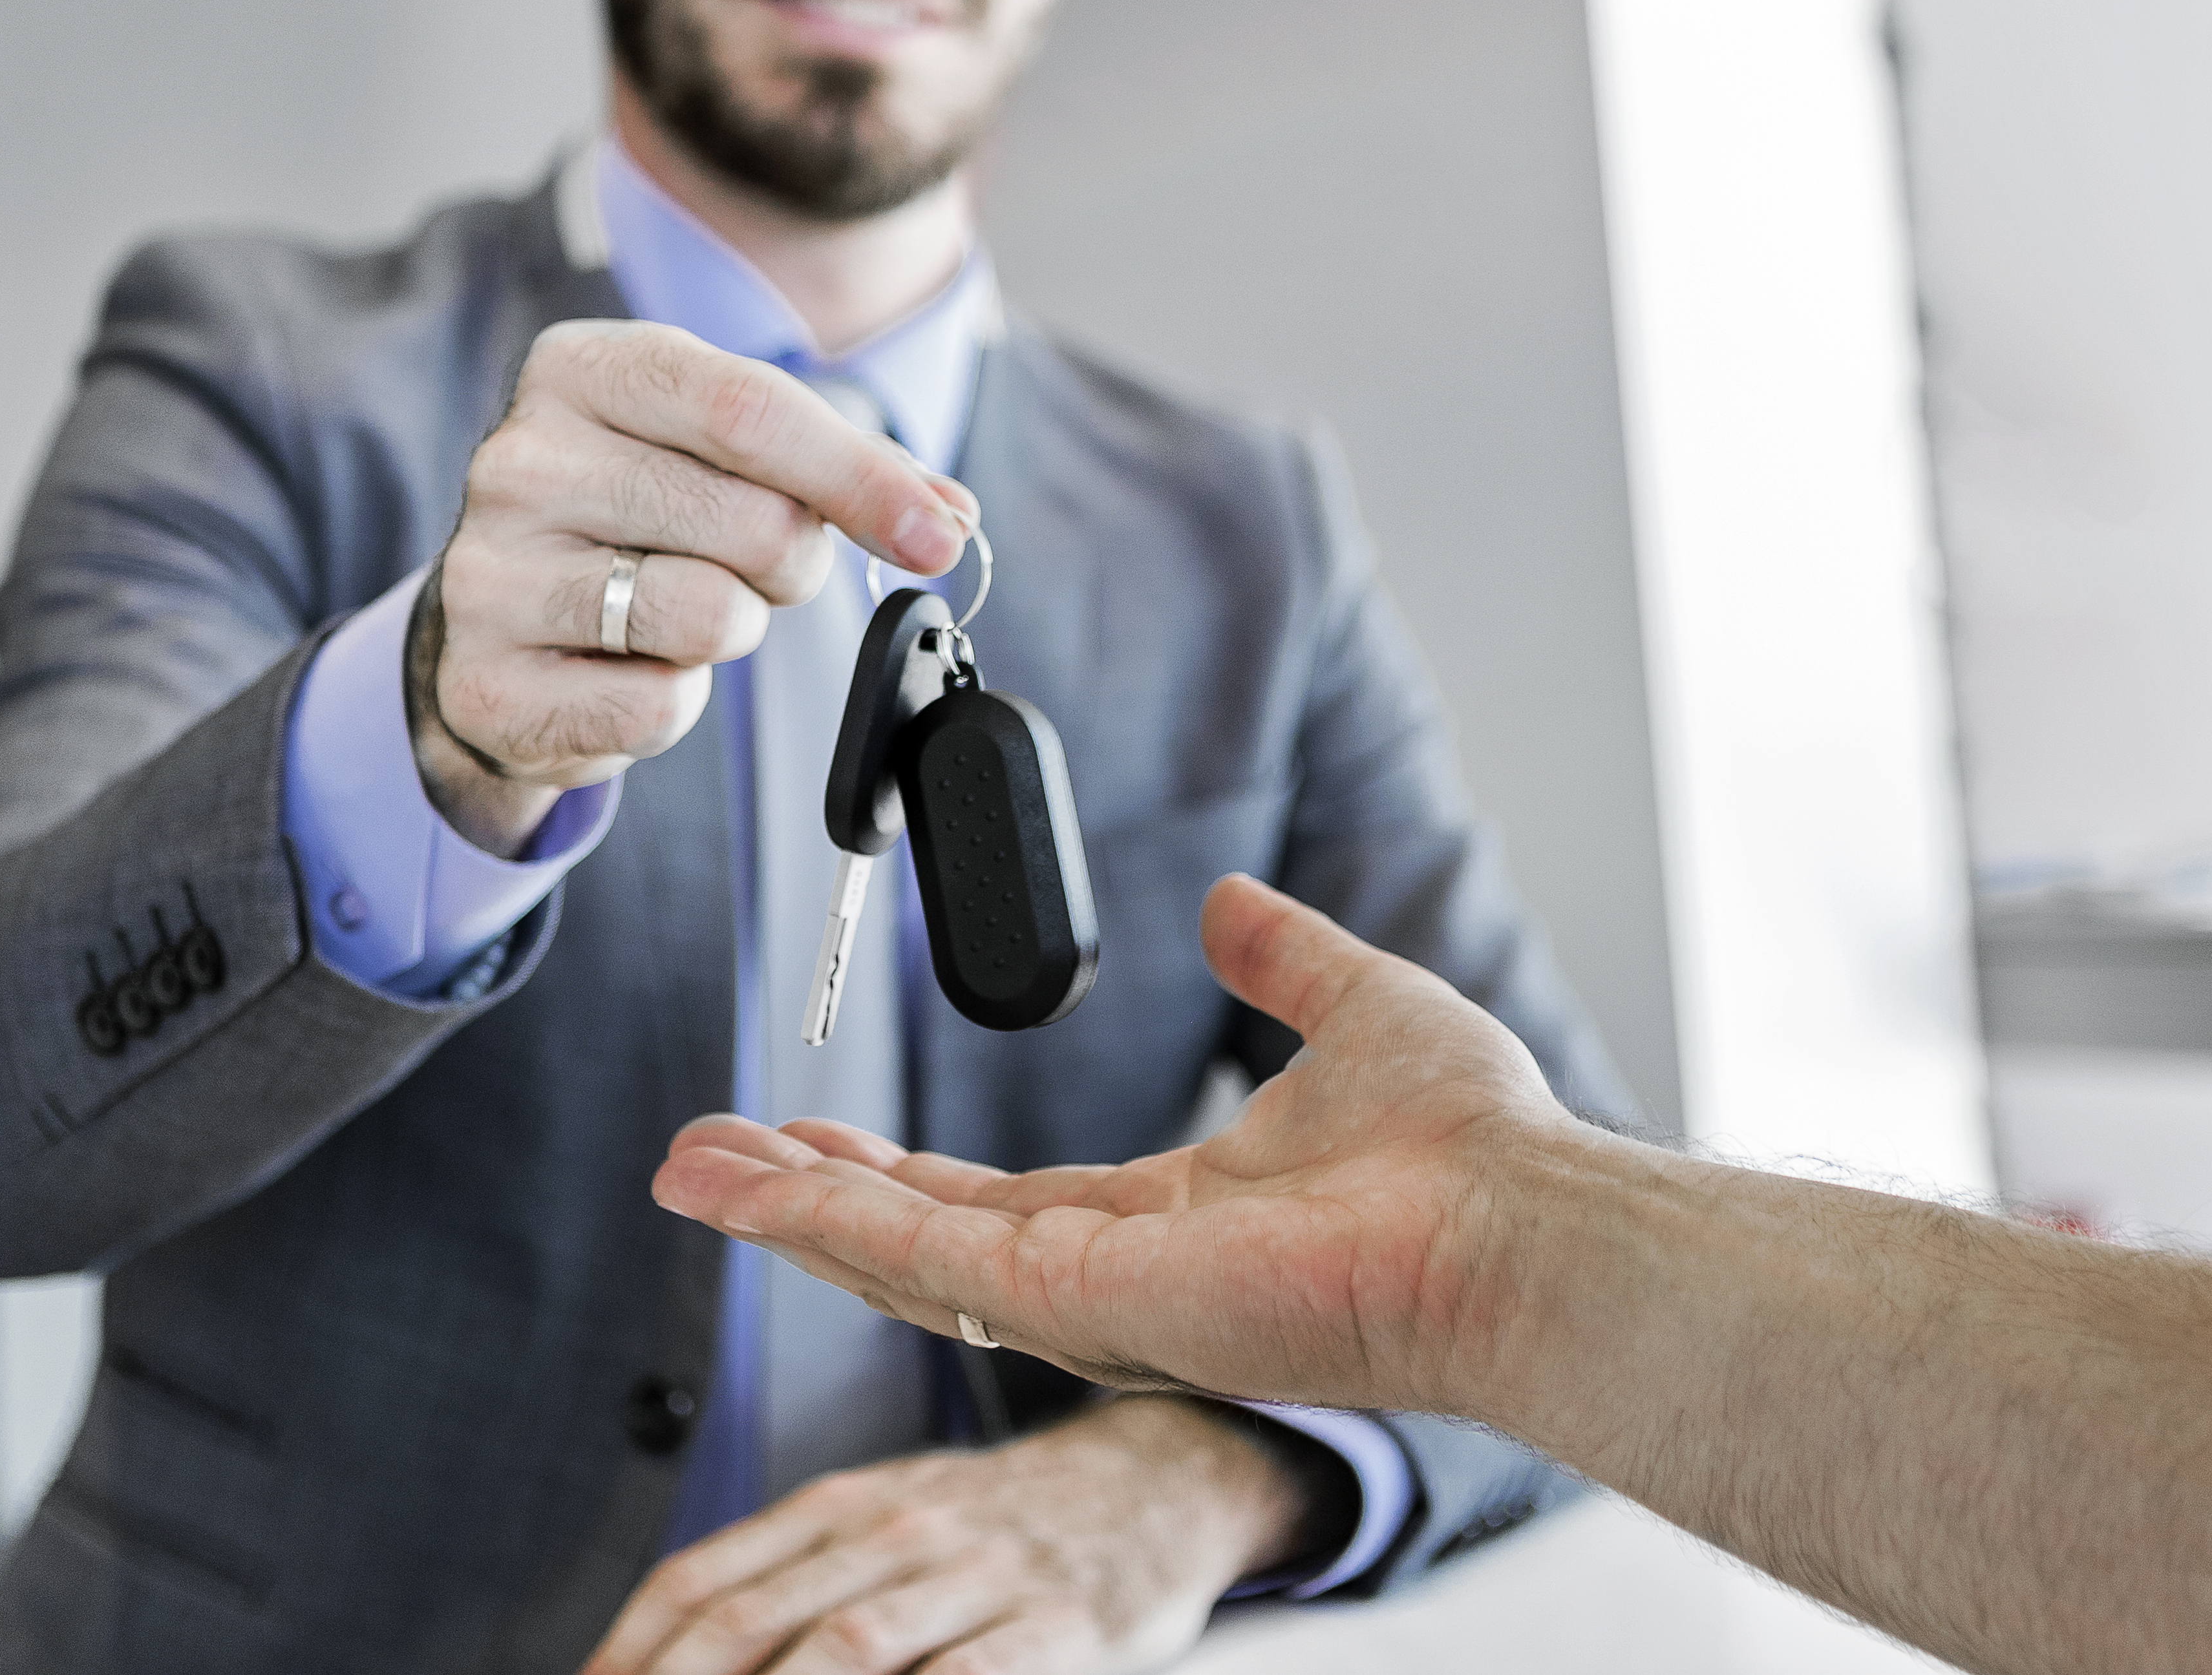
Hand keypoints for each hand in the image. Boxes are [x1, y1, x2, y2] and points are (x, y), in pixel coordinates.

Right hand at [409, 318, 973, 852]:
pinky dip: (675, 700)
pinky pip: (657, 708)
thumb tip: (951, 518)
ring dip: (735, 628)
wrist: (503, 619)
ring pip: (709, 616)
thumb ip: (845, 470)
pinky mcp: (487, 682)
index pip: (751, 410)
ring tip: (681, 608)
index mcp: (582, 370)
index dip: (862, 479)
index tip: (938, 537)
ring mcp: (490, 573)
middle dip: (795, 562)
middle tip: (752, 567)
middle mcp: (519, 460)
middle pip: (752, 520)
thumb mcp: (724, 452)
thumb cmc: (636, 516)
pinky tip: (631, 667)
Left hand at [580, 1395, 1307, 1674]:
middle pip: (753, 1621)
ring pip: (847, 1646)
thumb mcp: (888, 1519)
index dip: (628, 1651)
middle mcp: (896, 1528)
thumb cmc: (994, 1526)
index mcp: (843, 1503)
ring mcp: (975, 1573)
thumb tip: (678, 1648)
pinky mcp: (1054, 1624)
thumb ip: (794, 1574)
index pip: (702, 1579)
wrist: (1154, 1482)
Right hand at [651, 875, 1569, 1421]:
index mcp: (1170, 1220)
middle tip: (707, 1159)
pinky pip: (934, 1263)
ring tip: (692, 1170)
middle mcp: (1119, 1279)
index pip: (996, 1204)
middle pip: (923, 1244)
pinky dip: (834, 1225)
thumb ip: (1283, 958)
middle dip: (810, 1202)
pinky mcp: (1092, 1308)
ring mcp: (1099, 1306)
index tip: (813, 1134)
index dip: (896, 1172)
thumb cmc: (1473, 1148)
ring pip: (906, 1262)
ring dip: (794, 1215)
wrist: (1518, 1220)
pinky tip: (759, 1187)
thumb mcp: (1356, 1005)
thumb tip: (1235, 903)